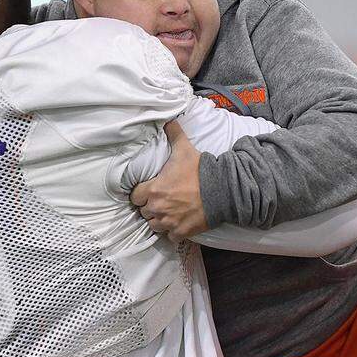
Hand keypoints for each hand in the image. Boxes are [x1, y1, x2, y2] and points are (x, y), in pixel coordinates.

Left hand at [130, 121, 209, 241]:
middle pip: (144, 212)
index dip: (141, 194)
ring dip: (159, 221)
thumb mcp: (184, 149)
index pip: (135, 197)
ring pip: (154, 226)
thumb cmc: (200, 170)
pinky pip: (170, 237)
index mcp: (153, 189)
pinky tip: (178, 224)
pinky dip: (173, 232)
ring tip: (168, 213)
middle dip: (150, 207)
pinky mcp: (181, 232)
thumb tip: (168, 119)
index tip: (149, 191)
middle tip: (161, 201)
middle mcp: (157, 208)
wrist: (222, 190)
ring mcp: (169, 222)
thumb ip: (173, 134)